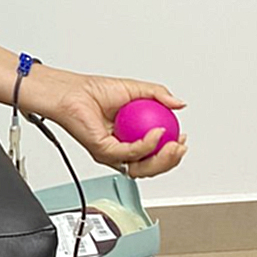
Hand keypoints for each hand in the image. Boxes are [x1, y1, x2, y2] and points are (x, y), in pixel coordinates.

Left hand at [47, 74, 188, 178]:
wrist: (73, 91)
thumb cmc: (94, 91)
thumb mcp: (136, 89)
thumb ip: (160, 95)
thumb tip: (180, 104)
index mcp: (131, 138)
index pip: (156, 153)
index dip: (172, 152)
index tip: (183, 139)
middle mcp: (121, 149)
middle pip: (152, 167)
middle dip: (171, 161)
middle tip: (180, 146)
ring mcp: (112, 153)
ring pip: (142, 168)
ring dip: (163, 159)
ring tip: (173, 144)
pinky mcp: (103, 151)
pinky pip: (129, 154)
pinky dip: (146, 146)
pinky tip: (156, 134)